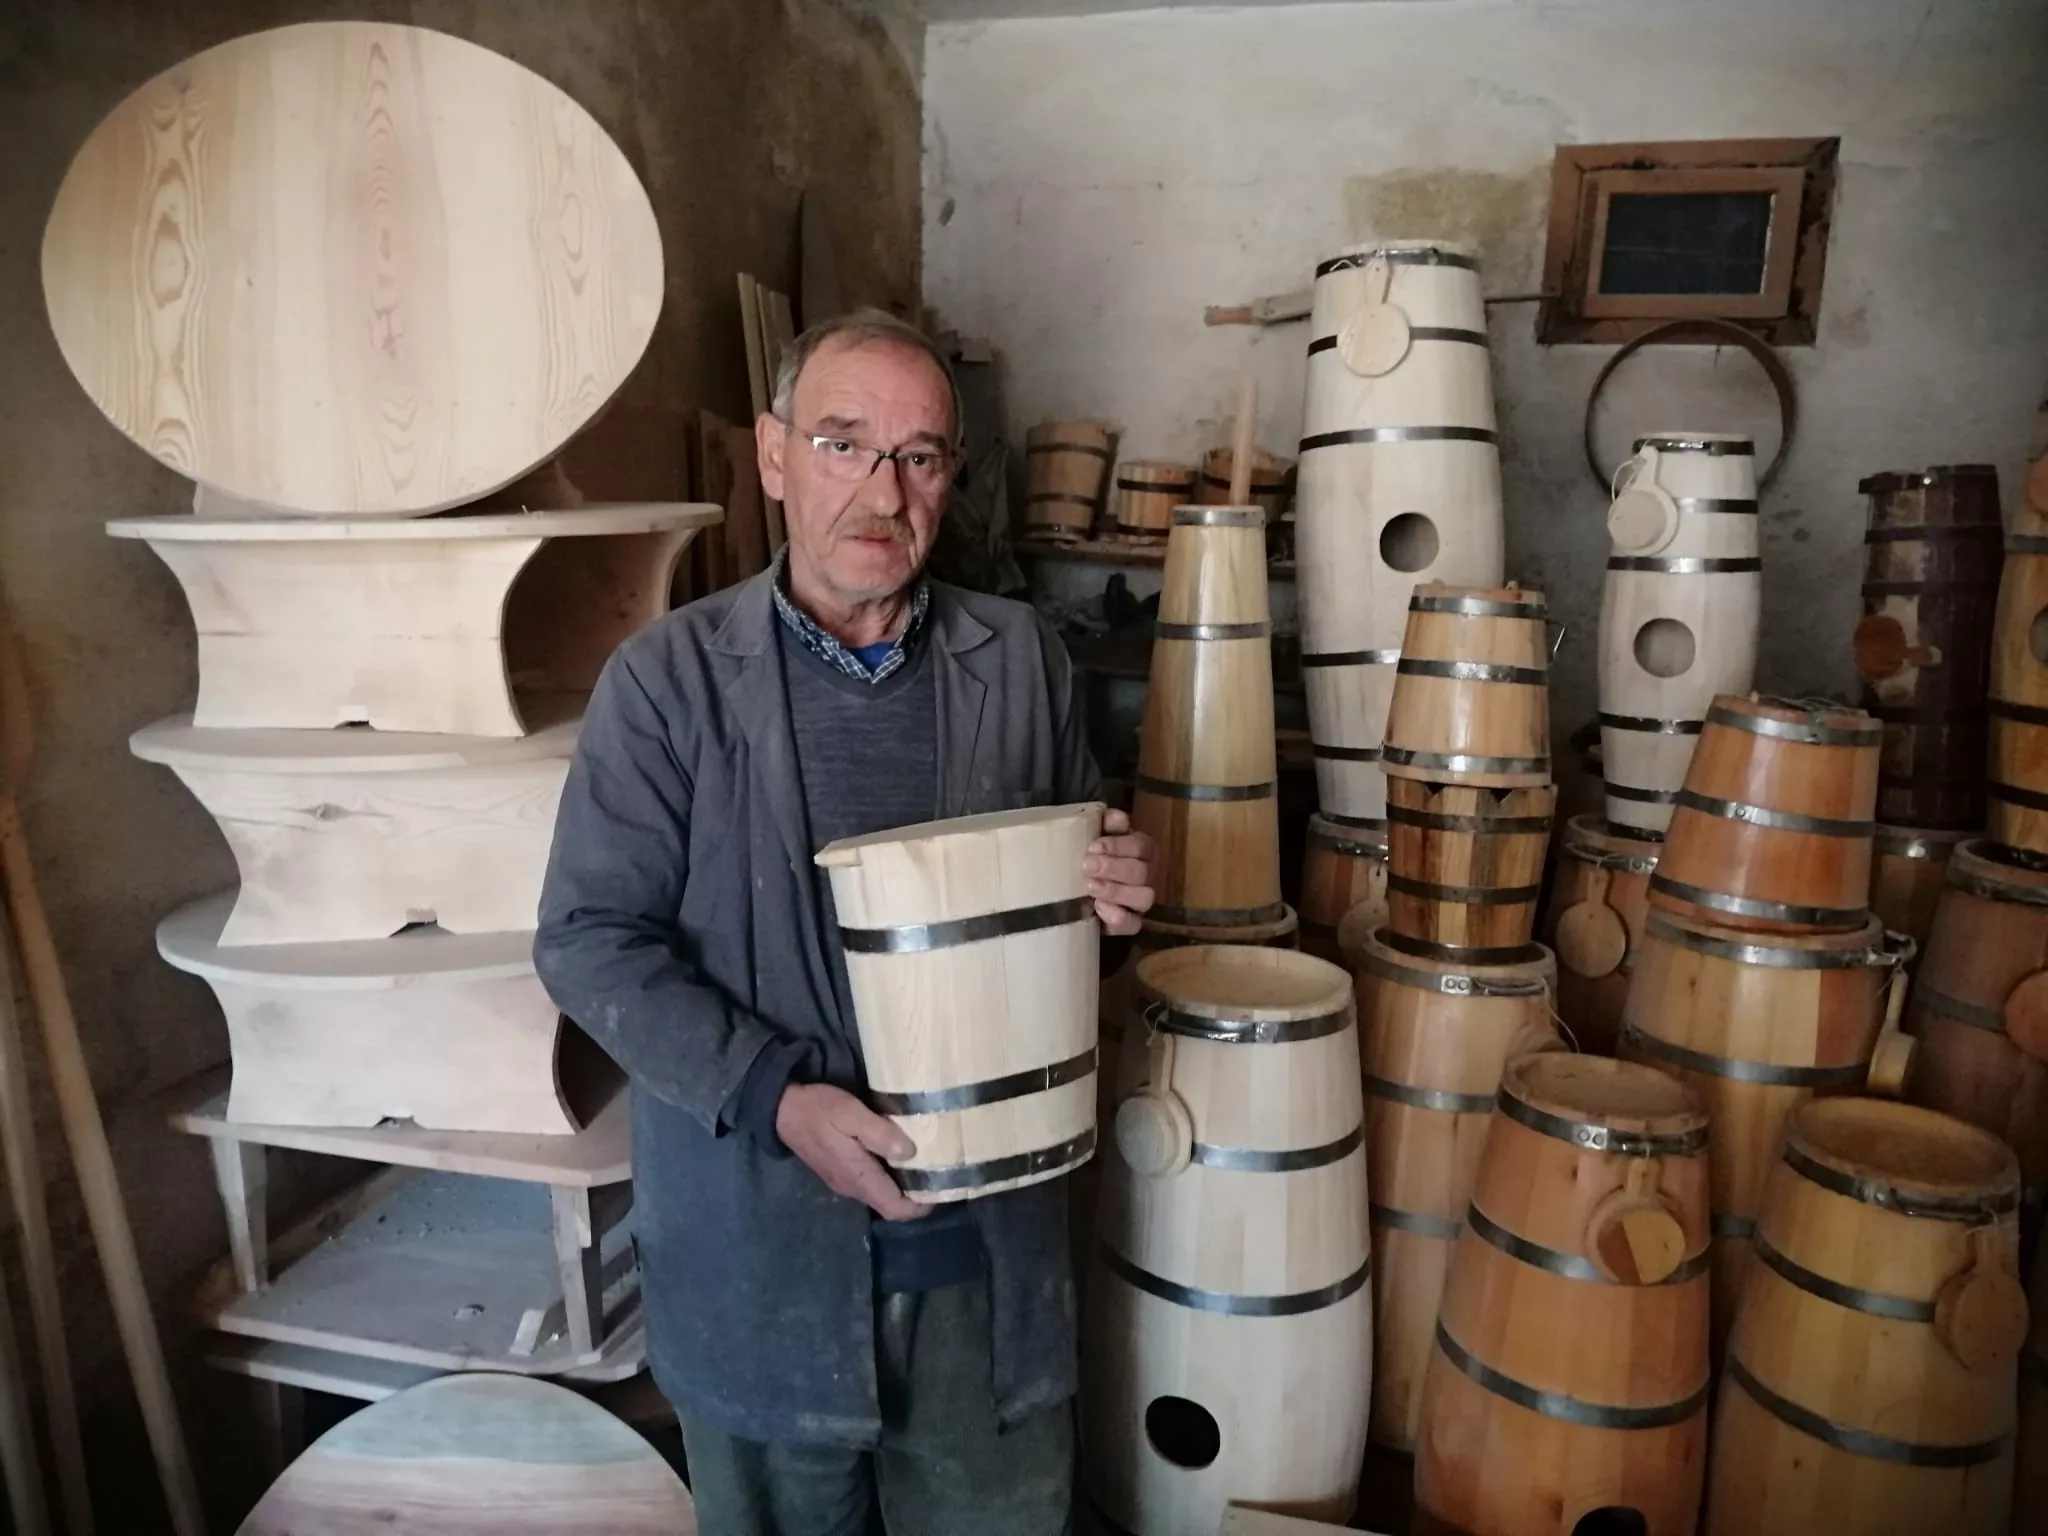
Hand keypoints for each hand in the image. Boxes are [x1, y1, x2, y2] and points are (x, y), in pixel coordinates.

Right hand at [775, 1083, 930, 1221]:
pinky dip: (887, 1176)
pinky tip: (896, 1154)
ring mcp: (844, 1182)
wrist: (782, 1110)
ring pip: (880, 1194)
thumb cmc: (819, 1109)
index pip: (895, 1210)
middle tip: (938, 1170)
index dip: (921, 1206)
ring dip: (901, 1185)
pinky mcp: (839, 1172)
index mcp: (858, 1177)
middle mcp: (852, 1188)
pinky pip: (870, 1183)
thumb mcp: (851, 1113)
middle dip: (916, 1195)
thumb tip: (910, 1153)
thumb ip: (879, 1134)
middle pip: (890, 1205)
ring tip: (923, 1160)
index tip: (941, 1187)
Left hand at [1085, 808, 1155, 936]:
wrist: (1075, 886)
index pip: (1141, 846)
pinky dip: (1118, 917)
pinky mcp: (1131, 923)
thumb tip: (1118, 818)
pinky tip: (1098, 908)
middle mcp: (1148, 875)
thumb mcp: (1096, 833)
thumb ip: (1107, 822)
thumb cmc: (1090, 854)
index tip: (1092, 846)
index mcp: (1143, 849)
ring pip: (1144, 898)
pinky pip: (1134, 924)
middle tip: (1086, 866)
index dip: (1118, 846)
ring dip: (1116, 892)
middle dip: (1113, 869)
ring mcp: (1142, 901)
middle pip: (1141, 872)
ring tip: (1090, 887)